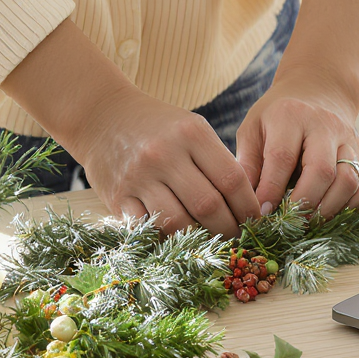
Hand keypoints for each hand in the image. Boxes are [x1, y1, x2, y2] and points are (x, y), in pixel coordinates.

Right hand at [75, 87, 260, 237]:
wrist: (103, 115)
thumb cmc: (158, 126)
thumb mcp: (192, 128)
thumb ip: (218, 161)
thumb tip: (247, 205)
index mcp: (191, 134)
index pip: (232, 179)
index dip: (248, 206)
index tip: (255, 220)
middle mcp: (165, 154)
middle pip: (208, 205)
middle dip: (229, 228)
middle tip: (236, 237)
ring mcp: (139, 177)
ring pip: (178, 222)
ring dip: (200, 239)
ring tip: (211, 241)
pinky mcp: (117, 196)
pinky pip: (147, 228)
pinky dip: (166, 238)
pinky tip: (178, 239)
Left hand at [236, 69, 358, 216]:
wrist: (319, 92)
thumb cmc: (278, 116)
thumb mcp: (254, 129)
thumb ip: (247, 163)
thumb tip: (244, 202)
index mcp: (291, 116)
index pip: (283, 158)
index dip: (272, 189)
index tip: (262, 213)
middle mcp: (326, 125)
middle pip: (322, 171)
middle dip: (304, 204)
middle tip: (289, 223)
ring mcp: (350, 140)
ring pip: (349, 181)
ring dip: (329, 209)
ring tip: (309, 222)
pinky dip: (352, 207)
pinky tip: (331, 212)